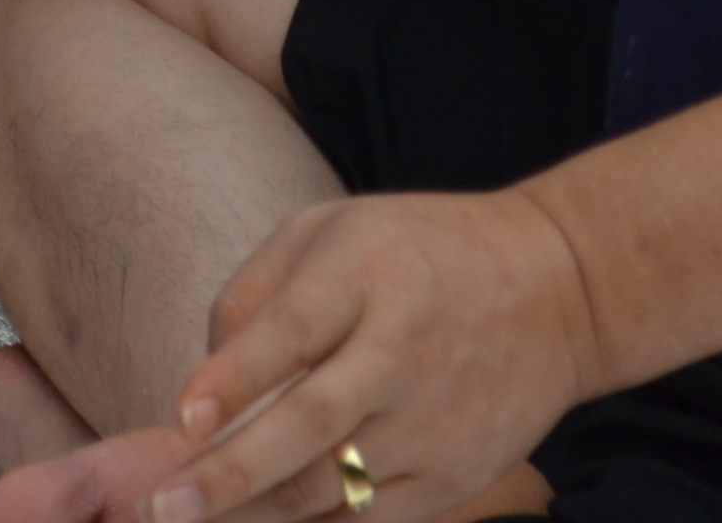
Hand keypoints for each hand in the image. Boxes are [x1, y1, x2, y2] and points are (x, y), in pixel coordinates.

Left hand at [97, 190, 597, 522]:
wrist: (558, 291)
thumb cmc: (414, 253)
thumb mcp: (333, 229)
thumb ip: (256, 292)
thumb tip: (202, 379)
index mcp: (368, 277)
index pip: (293, 333)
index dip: (235, 379)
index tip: (183, 417)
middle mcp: (403, 355)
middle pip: (311, 426)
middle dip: (231, 473)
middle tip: (162, 507)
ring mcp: (435, 425)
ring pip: (336, 488)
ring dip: (258, 513)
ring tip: (189, 522)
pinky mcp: (457, 477)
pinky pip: (373, 522)